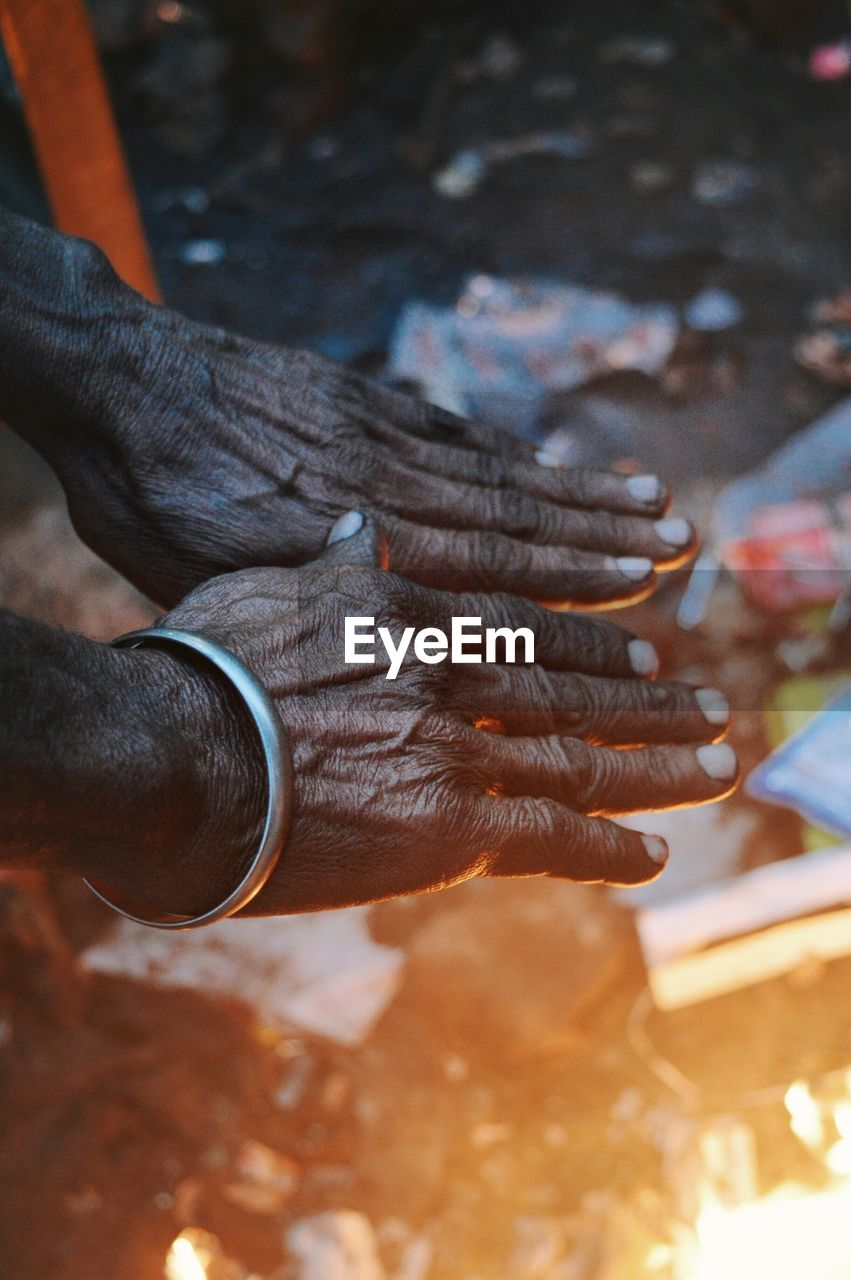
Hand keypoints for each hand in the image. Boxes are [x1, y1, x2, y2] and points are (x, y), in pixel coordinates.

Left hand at [43, 237, 693, 607]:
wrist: (116, 380)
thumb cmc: (148, 501)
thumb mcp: (212, 575)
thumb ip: (306, 591)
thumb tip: (387, 606)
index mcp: (350, 540)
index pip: (482, 567)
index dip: (566, 579)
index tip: (637, 585)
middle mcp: (384, 485)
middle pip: (512, 515)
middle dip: (601, 535)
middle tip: (676, 546)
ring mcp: (380, 433)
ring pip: (497, 469)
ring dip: (578, 489)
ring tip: (650, 501)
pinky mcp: (363, 398)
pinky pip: (454, 431)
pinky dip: (512, 451)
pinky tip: (550, 461)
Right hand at [118, 515, 737, 917]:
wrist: (175, 752)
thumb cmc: (207, 668)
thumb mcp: (272, 586)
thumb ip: (335, 563)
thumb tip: (360, 524)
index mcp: (421, 619)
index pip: (532, 632)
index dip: (594, 648)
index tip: (642, 657)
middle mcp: (460, 680)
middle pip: (579, 695)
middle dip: (653, 706)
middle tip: (711, 707)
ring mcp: (464, 753)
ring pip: (587, 762)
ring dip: (659, 768)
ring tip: (714, 768)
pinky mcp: (452, 831)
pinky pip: (555, 841)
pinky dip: (609, 850)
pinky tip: (653, 856)